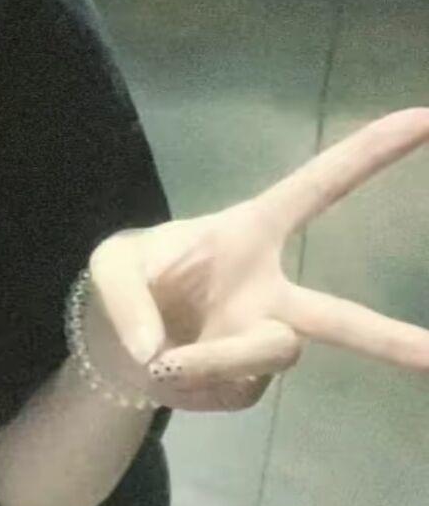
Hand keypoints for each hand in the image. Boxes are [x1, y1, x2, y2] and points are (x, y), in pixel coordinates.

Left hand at [83, 108, 428, 412]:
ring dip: (214, 356)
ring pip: (270, 352)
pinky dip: (193, 381)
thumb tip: (159, 350)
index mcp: (248, 233)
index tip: (424, 118)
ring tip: (164, 358)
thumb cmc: (127, 283)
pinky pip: (233, 387)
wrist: (115, 349)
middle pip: (343, 317)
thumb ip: (124, 297)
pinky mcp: (250, 386)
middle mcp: (271, 290)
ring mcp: (264, 341)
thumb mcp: (109, 267)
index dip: (366, 155)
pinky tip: (171, 370)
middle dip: (397, 341)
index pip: (314, 189)